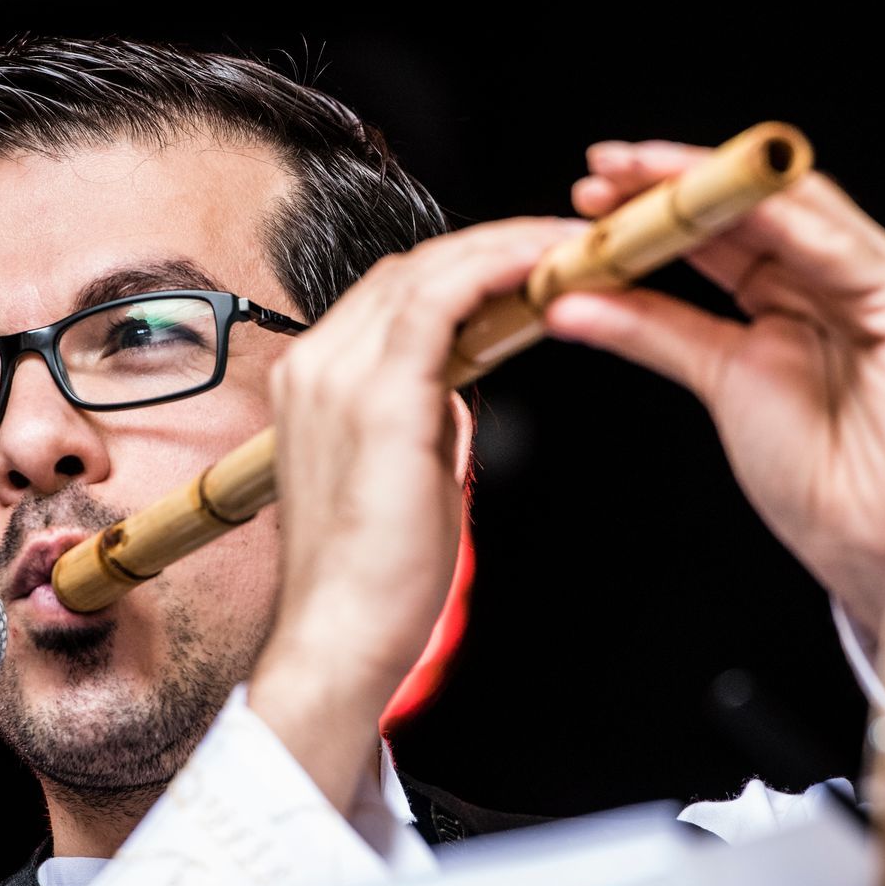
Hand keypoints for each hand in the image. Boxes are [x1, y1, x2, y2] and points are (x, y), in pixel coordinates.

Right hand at [249, 216, 590, 812]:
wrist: (341, 640)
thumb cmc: (377, 579)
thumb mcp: (402, 474)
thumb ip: (420, 420)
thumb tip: (453, 390)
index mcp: (315, 381)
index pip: (394, 293)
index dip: (465, 268)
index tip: (528, 267)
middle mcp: (315, 364)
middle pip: (411, 269)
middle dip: (492, 245)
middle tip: (565, 245)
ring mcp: (338, 376)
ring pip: (428, 271)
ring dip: (505, 247)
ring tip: (570, 247)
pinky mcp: (378, 400)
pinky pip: (442, 302)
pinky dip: (497, 270)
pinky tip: (547, 267)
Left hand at [549, 142, 884, 619]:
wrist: (869, 538)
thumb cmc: (812, 470)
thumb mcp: (714, 375)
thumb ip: (650, 328)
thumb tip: (567, 299)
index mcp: (794, 286)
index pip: (722, 221)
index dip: (657, 198)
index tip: (589, 192)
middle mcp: (836, 271)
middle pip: (753, 200)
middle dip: (677, 177)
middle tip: (604, 170)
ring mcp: (876, 279)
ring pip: (792, 206)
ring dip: (717, 184)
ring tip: (644, 178)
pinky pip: (838, 247)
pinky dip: (778, 223)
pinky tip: (720, 212)